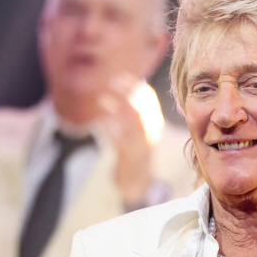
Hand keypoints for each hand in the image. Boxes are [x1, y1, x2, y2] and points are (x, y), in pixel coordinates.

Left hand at [96, 74, 153, 204]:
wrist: (136, 180)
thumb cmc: (135, 149)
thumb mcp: (140, 127)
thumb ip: (135, 108)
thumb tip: (127, 82)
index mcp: (155, 123)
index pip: (150, 99)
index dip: (135, 85)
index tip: (120, 76)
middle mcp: (151, 133)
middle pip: (140, 107)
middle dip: (126, 92)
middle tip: (111, 83)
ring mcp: (140, 145)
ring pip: (130, 122)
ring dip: (115, 107)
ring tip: (101, 99)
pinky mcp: (128, 157)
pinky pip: (118, 140)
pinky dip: (109, 129)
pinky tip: (100, 122)